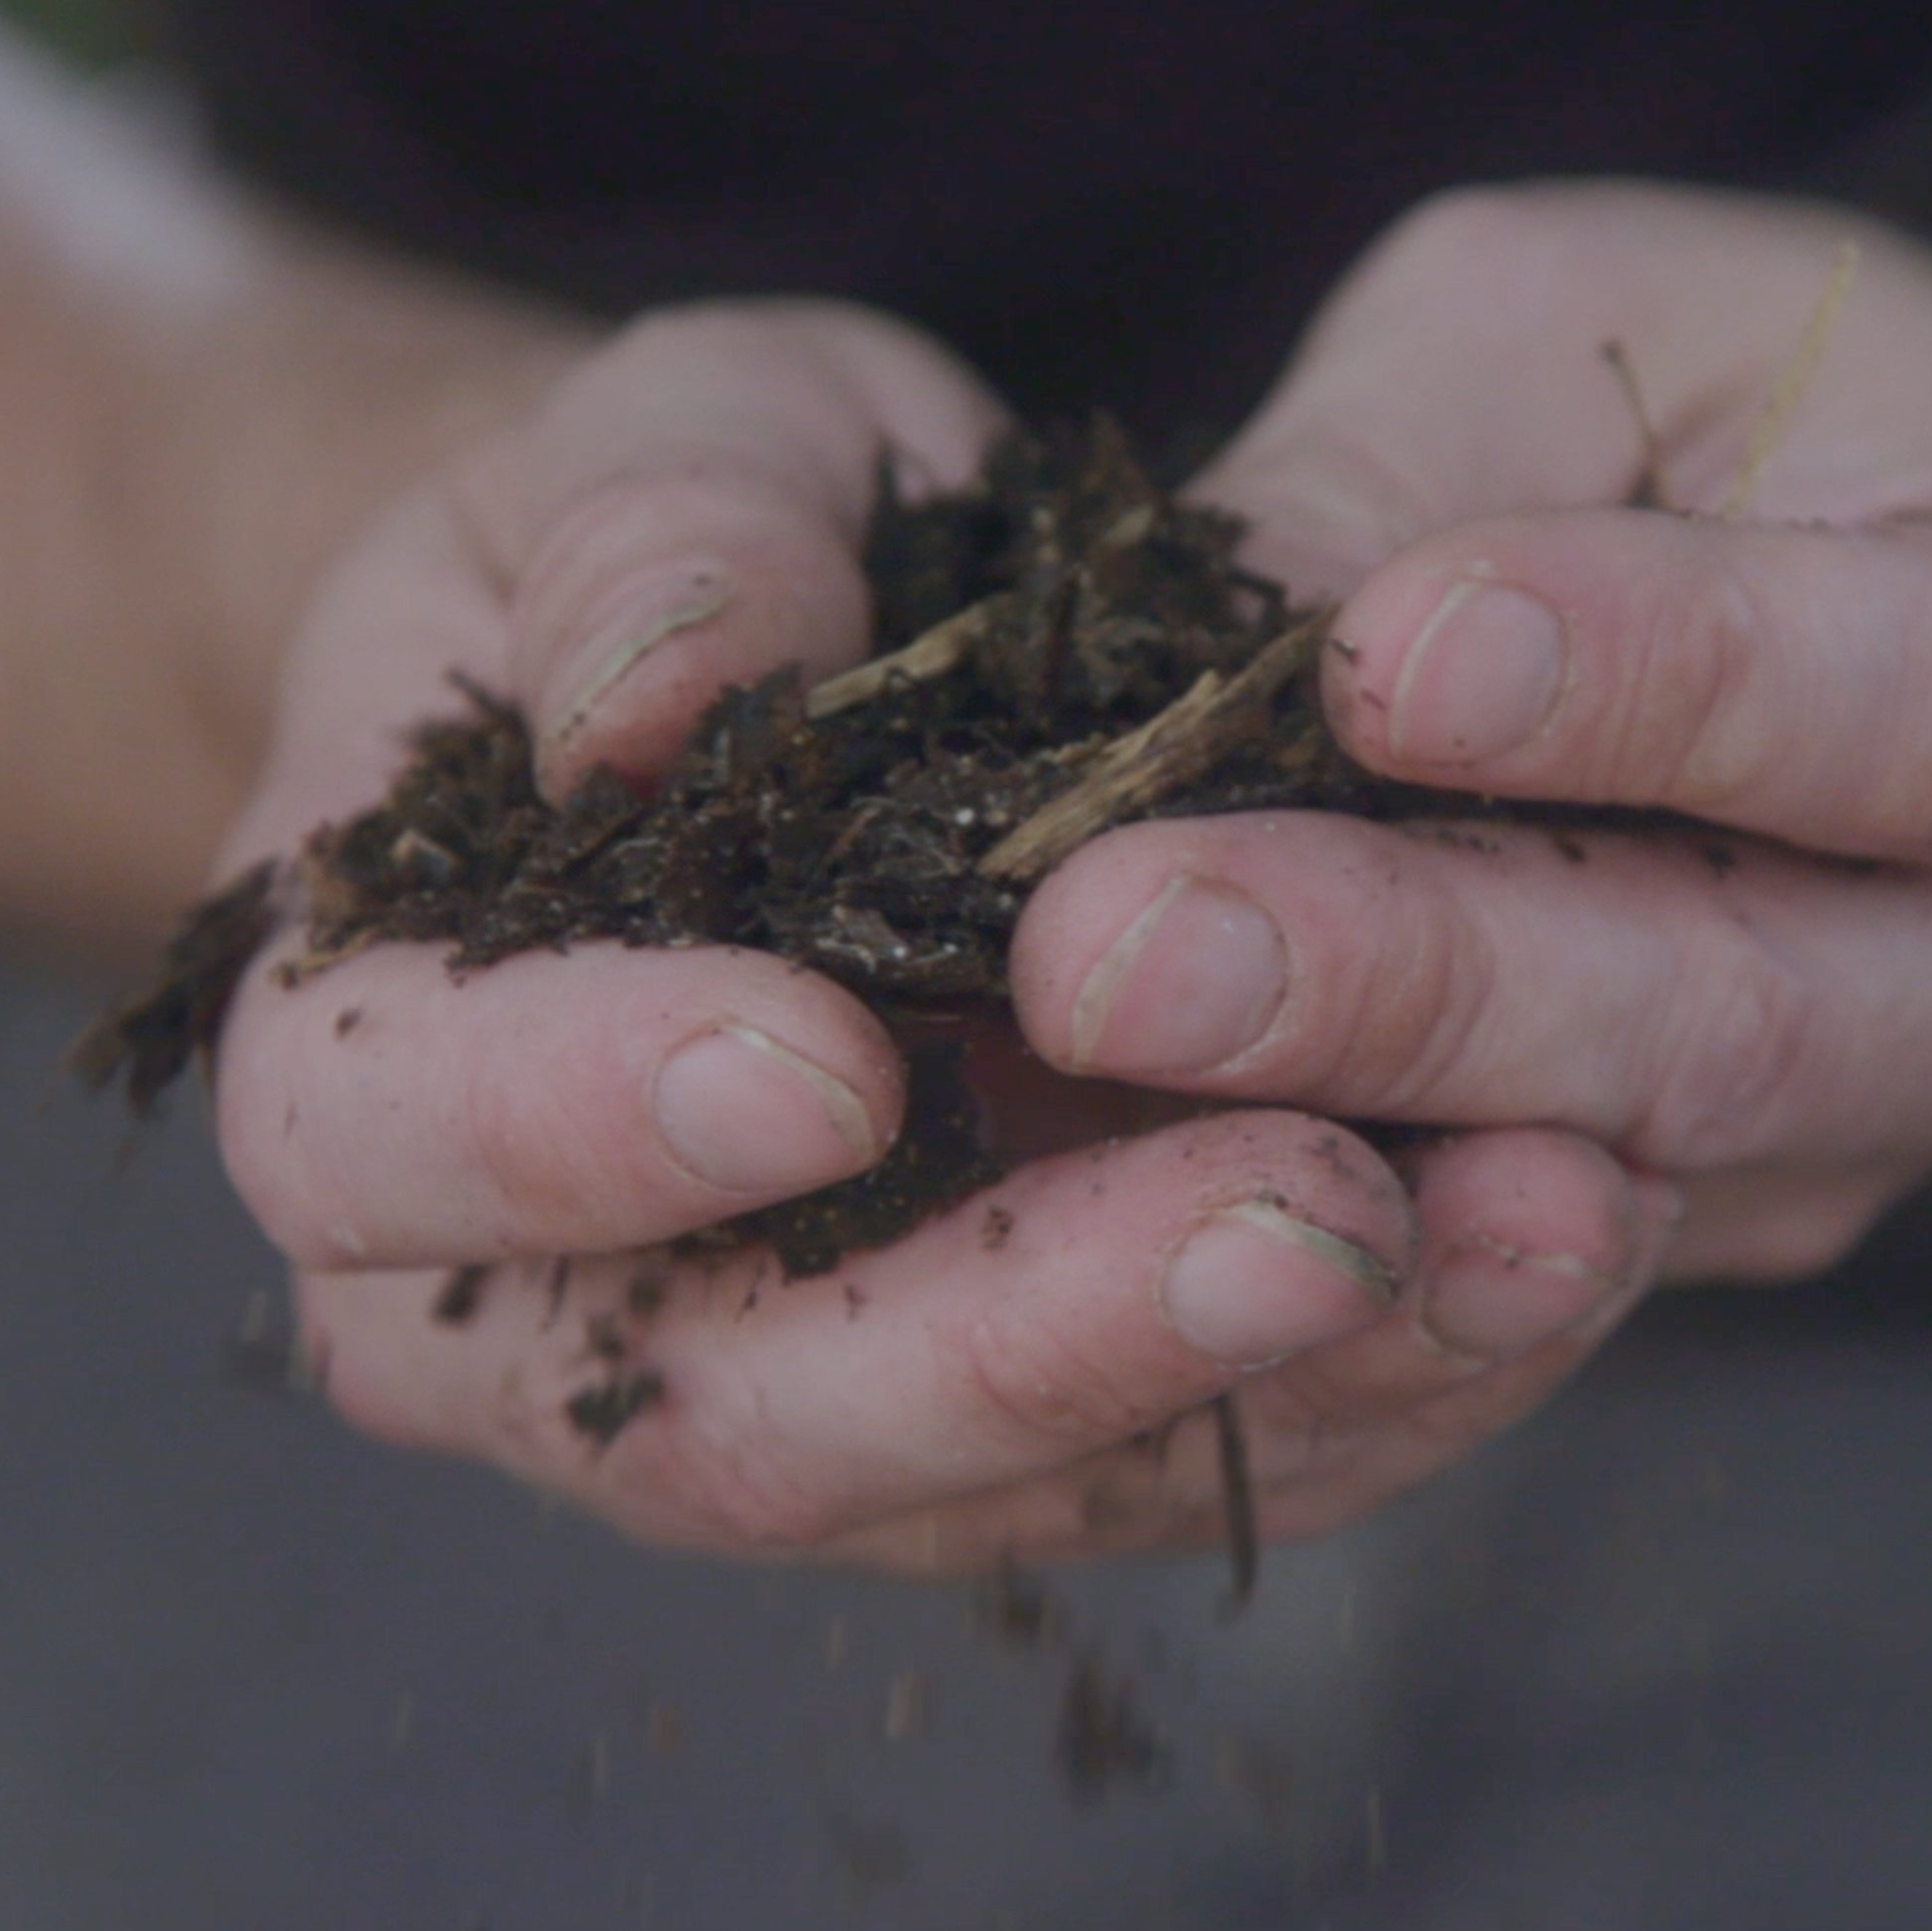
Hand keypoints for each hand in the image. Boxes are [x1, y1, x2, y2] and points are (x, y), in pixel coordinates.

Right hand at [206, 300, 1675, 1573]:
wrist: (845, 678)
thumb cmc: (712, 542)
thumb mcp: (670, 445)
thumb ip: (650, 544)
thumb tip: (651, 703)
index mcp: (370, 1049)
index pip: (391, 1139)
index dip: (580, 1126)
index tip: (819, 1054)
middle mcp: (549, 1299)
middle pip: (726, 1412)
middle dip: (1023, 1331)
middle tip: (1299, 1208)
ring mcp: (798, 1388)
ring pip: (1000, 1485)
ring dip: (1276, 1379)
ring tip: (1536, 1221)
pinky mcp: (1026, 1425)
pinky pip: (1194, 1462)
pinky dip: (1389, 1372)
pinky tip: (1561, 1237)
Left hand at [1007, 183, 1931, 1278]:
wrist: (1930, 594)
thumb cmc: (1760, 408)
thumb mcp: (1600, 332)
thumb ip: (1414, 471)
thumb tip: (1166, 670)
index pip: (1907, 700)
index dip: (1651, 687)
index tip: (1389, 661)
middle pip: (1737, 1009)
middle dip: (1412, 981)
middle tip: (1119, 946)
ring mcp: (1896, 1140)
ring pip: (1625, 1173)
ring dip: (1342, 1121)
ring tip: (1089, 1042)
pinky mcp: (1745, 1237)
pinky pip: (1533, 1251)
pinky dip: (1334, 1201)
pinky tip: (1124, 1161)